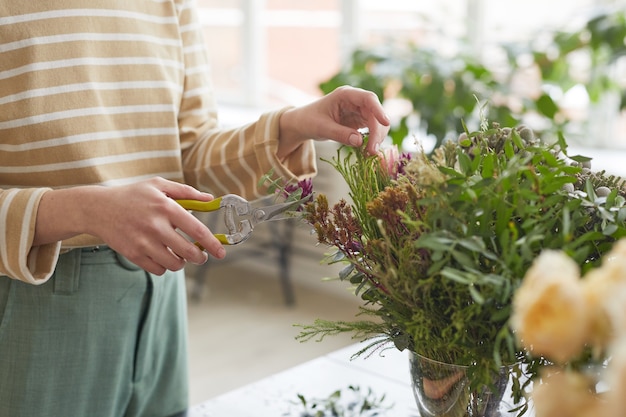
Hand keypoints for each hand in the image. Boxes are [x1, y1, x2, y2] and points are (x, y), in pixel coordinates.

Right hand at [36, 178, 225, 274]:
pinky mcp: (133, 254)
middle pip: (188, 252)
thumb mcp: (158, 185)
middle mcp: (155, 226)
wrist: (98, 209)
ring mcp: (143, 242)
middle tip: (200, 255)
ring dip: (181, 262)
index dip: (212, 244)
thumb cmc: (133, 195)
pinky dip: (164, 267)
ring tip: (179, 254)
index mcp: (165, 207)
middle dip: (199, 257)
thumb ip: (186, 192)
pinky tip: (162, 256)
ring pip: (174, 264)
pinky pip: (158, 270)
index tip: (221, 252)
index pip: (196, 230)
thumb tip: (210, 199)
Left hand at [277, 85, 390, 157]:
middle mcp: (355, 101)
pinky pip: (372, 129)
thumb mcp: (321, 128)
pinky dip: (372, 140)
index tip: (386, 123)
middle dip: (377, 132)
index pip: (368, 99)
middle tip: (372, 151)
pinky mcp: (359, 121)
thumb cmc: (309, 121)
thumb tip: (359, 142)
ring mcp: (359, 111)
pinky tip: (367, 151)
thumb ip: (339, 134)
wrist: (304, 124)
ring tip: (369, 153)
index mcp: (345, 95)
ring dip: (377, 138)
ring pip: (377, 122)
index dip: (379, 110)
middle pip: (375, 113)